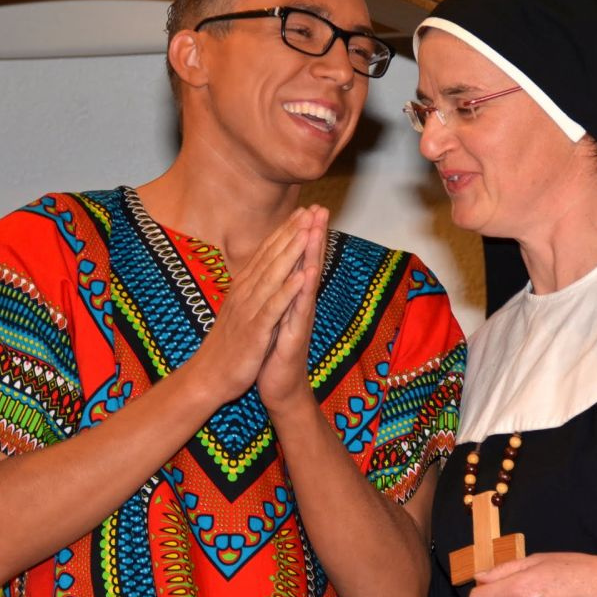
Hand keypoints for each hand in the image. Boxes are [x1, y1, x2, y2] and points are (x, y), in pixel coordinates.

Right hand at [189, 208, 312, 402]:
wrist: (209, 377)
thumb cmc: (228, 345)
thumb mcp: (239, 310)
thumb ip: (250, 288)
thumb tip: (260, 271)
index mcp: (243, 288)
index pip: (266, 253)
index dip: (284, 232)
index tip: (302, 212)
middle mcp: (245, 293)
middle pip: (272, 258)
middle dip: (292, 233)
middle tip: (310, 211)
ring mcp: (249, 311)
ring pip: (273, 276)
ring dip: (292, 253)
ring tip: (308, 232)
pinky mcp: (255, 331)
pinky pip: (274, 308)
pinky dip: (288, 291)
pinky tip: (303, 277)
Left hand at [257, 205, 327, 416]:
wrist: (278, 389)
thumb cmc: (275, 353)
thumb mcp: (276, 317)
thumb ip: (282, 294)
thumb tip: (281, 270)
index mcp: (293, 298)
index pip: (300, 261)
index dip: (303, 235)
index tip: (307, 207)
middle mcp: (301, 305)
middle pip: (309, 264)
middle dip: (314, 235)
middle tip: (320, 207)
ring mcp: (300, 320)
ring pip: (307, 282)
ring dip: (313, 255)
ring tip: (317, 229)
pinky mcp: (294, 337)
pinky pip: (299, 310)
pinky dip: (303, 290)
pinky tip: (307, 273)